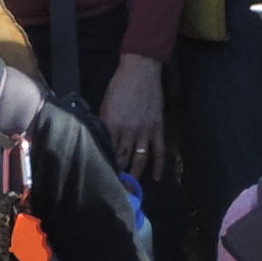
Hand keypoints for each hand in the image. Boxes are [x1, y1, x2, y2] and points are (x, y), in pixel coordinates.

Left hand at [98, 54, 170, 183]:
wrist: (141, 71)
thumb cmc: (119, 85)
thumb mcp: (105, 104)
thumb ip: (105, 124)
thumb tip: (102, 139)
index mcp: (112, 123)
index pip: (107, 150)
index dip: (105, 164)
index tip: (102, 176)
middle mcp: (128, 130)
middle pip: (123, 158)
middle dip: (118, 174)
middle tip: (116, 188)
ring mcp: (145, 130)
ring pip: (140, 158)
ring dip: (136, 174)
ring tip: (132, 188)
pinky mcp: (158, 128)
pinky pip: (159, 150)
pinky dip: (159, 165)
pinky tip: (157, 177)